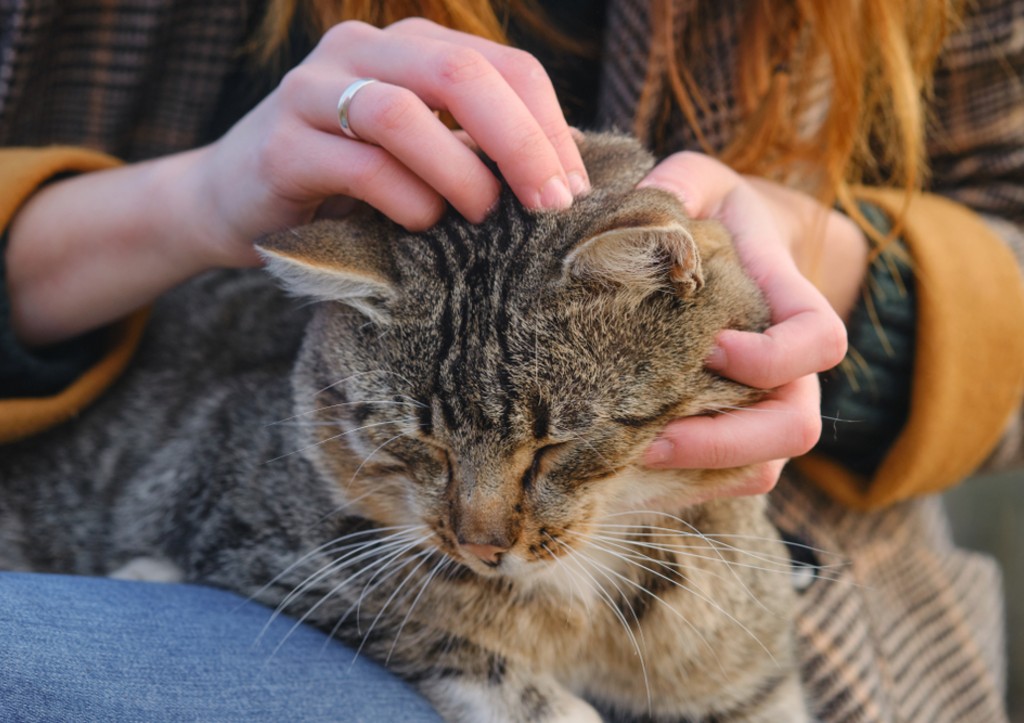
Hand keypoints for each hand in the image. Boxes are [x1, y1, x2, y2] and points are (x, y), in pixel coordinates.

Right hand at [186, 18, 588, 267]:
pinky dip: (405, 201)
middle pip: (461, 75)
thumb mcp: (423, 156)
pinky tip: (421, 226)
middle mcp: (362, 51)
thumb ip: (478, 149)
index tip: (575, 190)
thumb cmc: (349, 186)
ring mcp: (313, 91)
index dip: (551, 126)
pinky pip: (359, 164)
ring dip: (459, 173)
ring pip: (402, 113)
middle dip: (520, 143)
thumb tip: (565, 179)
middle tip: (550, 204)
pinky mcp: (280, 144)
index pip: (505, 66)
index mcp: (412, 47)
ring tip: (482, 217)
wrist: (234, 202)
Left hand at [637, 152, 866, 496]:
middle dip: (726, 440)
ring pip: (763, 467)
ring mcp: (767, 406)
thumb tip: (643, 210)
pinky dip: (689, 485)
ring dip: (701, 471)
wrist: (735, 248)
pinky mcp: (738, 435)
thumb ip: (679, 186)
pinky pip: (732, 481)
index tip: (711, 344)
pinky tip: (630, 468)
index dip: (771, 356)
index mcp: (791, 301)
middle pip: (796, 426)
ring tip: (630, 457)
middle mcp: (791, 368)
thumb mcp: (700, 183)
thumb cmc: (715, 215)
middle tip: (651, 434)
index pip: (819, 341)